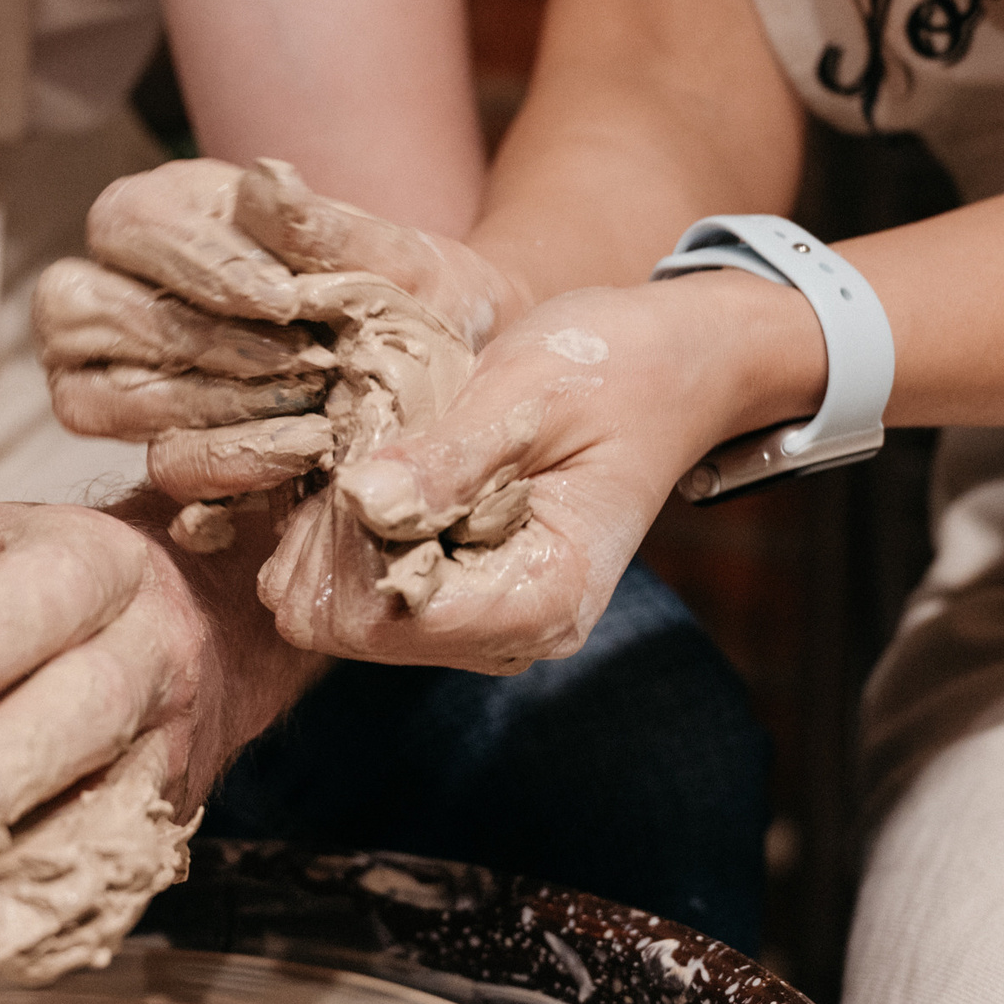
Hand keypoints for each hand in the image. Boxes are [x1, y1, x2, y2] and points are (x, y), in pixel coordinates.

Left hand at [0, 433, 314, 990]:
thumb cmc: (21, 590)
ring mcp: (161, 756)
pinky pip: (108, 900)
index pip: (35, 609)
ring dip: (13, 873)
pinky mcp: (162, 837)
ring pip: (100, 826)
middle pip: (77, 720)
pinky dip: (36, 931)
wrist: (201, 630)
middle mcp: (138, 658)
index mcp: (78, 568)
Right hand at [36, 158, 527, 510]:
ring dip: (203, 408)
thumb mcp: (390, 255)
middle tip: (303, 361)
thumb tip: (267, 178)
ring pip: (88, 401)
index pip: (128, 224)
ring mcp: (118, 380)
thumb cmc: (409, 293)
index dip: (196, 265)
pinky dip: (228, 465)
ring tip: (309, 412)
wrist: (452, 372)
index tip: (285, 300)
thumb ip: (325, 225)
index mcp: (163, 214)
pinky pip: (157, 467)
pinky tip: (301, 454)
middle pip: (77, 311)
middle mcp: (115, 292)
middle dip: (196, 342)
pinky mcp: (159, 450)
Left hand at [259, 278, 788, 673]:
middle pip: (352, 626)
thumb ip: (449, 455)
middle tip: (374, 445)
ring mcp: (478, 625)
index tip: (372, 455)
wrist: (668, 370)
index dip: (352, 537)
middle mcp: (510, 634)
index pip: (393, 616)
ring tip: (385, 454)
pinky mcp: (452, 601)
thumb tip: (364, 500)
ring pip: (339, 614)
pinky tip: (383, 474)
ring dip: (336, 531)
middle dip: (336, 535)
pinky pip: (354, 591)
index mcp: (545, 598)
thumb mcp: (531, 389)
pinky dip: (345, 533)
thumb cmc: (615, 368)